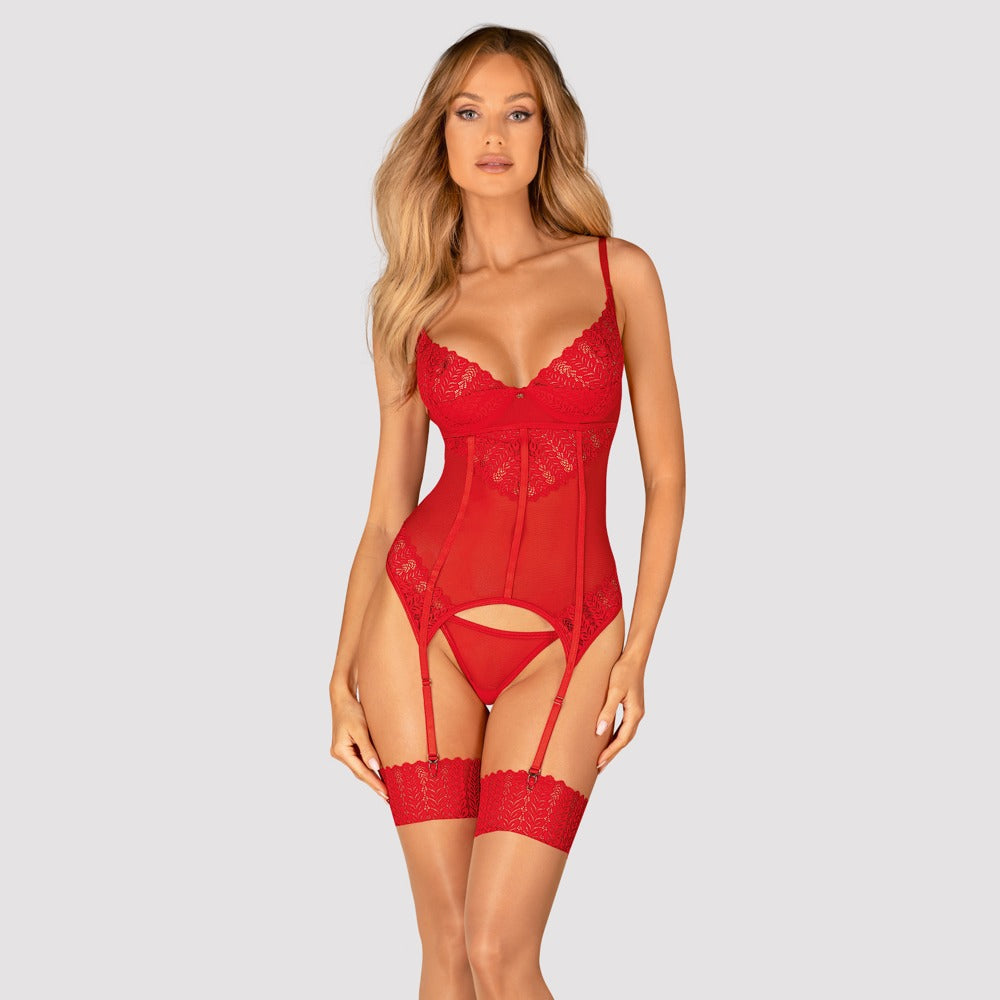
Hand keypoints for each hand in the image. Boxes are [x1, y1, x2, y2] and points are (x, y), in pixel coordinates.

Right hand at [330, 691, 389, 801]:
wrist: (343, 698)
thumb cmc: (351, 711)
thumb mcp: (361, 729)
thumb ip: (368, 749)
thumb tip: (375, 768)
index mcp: (341, 751)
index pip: (361, 772)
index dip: (374, 784)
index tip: (386, 794)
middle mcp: (340, 754)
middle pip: (360, 773)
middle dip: (375, 784)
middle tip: (389, 798)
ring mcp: (343, 752)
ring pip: (361, 768)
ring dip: (373, 778)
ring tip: (387, 790)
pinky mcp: (348, 748)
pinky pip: (361, 761)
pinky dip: (370, 768)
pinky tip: (380, 773)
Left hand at [594, 655, 644, 771]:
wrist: (634, 657)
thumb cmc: (623, 671)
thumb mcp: (613, 691)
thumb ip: (607, 711)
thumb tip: (600, 731)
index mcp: (635, 713)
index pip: (622, 739)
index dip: (610, 753)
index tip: (598, 763)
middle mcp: (637, 715)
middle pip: (625, 740)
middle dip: (612, 754)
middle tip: (598, 767)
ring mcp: (636, 711)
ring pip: (625, 734)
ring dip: (614, 746)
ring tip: (602, 758)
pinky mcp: (631, 706)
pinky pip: (624, 726)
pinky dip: (616, 735)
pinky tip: (607, 738)